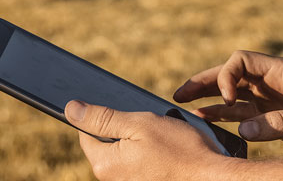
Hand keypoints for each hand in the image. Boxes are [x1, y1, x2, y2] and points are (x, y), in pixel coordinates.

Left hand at [65, 100, 234, 180]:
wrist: (211, 177)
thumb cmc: (180, 150)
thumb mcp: (139, 124)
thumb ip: (102, 118)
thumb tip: (71, 109)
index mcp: (105, 164)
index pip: (86, 134)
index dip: (101, 117)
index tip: (122, 113)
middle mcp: (114, 180)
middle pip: (108, 145)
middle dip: (125, 130)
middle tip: (150, 126)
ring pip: (127, 154)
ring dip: (141, 143)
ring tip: (165, 139)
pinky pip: (141, 165)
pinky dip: (152, 155)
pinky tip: (170, 152)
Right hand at [174, 50, 282, 154]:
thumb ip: (277, 124)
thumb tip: (241, 129)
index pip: (242, 61)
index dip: (226, 76)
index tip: (228, 99)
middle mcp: (273, 81)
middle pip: (231, 74)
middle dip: (205, 82)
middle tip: (179, 93)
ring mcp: (272, 99)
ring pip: (233, 94)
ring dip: (209, 99)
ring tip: (183, 106)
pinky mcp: (274, 117)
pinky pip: (243, 113)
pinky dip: (224, 116)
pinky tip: (206, 120)